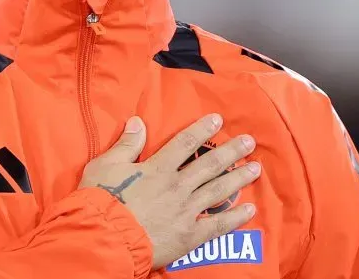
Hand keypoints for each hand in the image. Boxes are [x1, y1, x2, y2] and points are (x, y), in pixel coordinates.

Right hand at [78, 114, 259, 269]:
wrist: (107, 237)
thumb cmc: (102, 200)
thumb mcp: (105, 165)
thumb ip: (126, 144)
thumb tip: (137, 121)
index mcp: (158, 168)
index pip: (186, 143)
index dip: (203, 129)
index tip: (218, 119)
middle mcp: (177, 186)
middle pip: (210, 164)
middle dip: (232, 151)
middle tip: (250, 141)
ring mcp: (187, 211)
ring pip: (219, 190)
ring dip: (239, 178)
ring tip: (256, 168)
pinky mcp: (190, 235)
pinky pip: (218, 225)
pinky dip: (235, 217)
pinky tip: (250, 209)